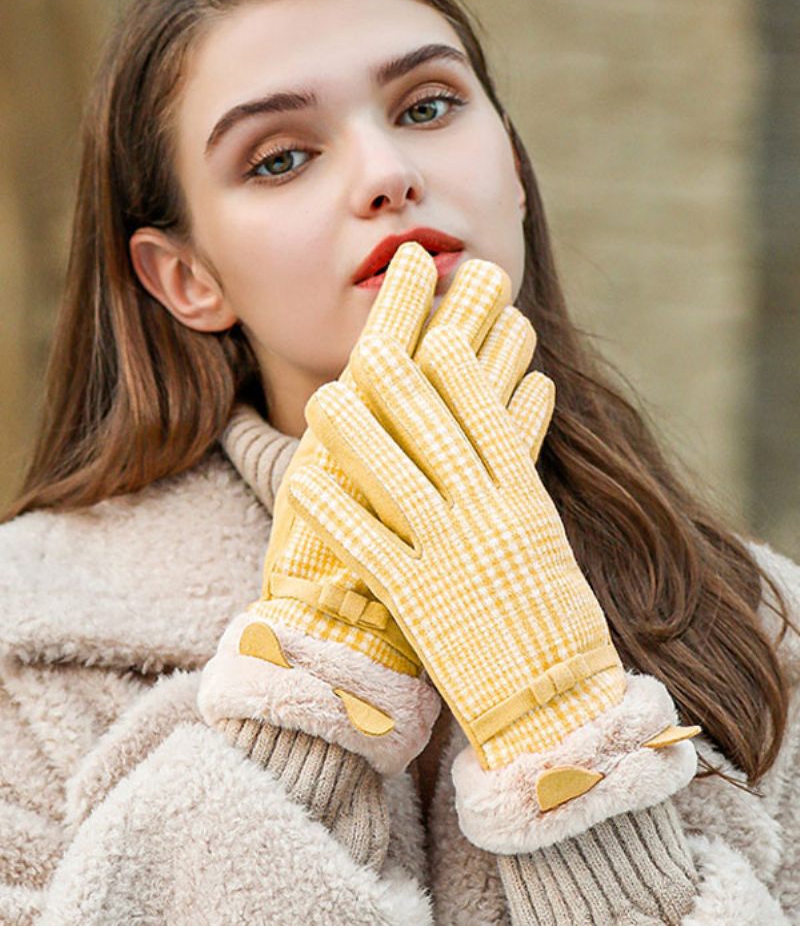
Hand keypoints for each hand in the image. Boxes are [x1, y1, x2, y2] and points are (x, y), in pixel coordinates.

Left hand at [286, 319, 626, 770]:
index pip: (493, 425)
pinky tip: (303, 480)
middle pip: (440, 439)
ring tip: (323, 397)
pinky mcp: (421, 602)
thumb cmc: (557, 627)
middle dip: (403, 386)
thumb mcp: (545, 546)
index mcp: (527, 504)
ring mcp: (455, 559)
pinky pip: (368, 547)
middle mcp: (491, 520)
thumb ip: (517, 494)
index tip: (440, 336)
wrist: (559, 708)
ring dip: (357, 437)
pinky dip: (334, 512)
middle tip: (371, 343)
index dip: (464, 376)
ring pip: (398, 482)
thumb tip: (512, 445)